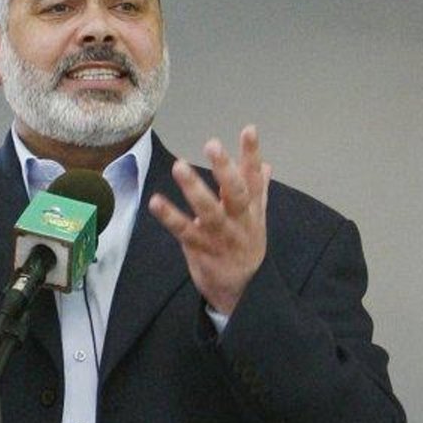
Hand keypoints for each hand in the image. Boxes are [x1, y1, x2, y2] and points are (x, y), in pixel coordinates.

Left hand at [148, 125, 270, 315]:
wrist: (243, 293)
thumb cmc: (246, 250)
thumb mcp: (257, 220)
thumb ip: (259, 191)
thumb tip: (267, 165)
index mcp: (251, 210)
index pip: (253, 178)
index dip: (252, 154)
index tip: (248, 129)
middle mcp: (239, 221)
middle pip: (235, 193)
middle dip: (225, 169)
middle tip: (212, 144)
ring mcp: (220, 237)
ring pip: (209, 211)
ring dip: (194, 189)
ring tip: (179, 166)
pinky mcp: (201, 250)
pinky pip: (184, 232)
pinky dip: (170, 217)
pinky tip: (155, 202)